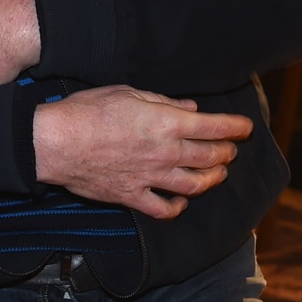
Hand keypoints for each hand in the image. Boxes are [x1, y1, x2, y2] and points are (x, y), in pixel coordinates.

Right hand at [31, 86, 252, 218]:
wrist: (55, 142)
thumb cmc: (87, 111)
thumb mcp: (128, 93)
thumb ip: (163, 102)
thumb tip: (190, 109)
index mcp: (165, 122)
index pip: (213, 126)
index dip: (235, 127)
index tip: (246, 127)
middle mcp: (164, 152)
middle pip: (209, 157)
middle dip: (226, 152)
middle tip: (231, 149)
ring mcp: (150, 178)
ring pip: (194, 185)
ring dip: (211, 179)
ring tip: (218, 174)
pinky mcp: (132, 196)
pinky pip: (163, 208)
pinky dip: (177, 207)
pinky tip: (181, 202)